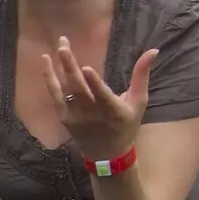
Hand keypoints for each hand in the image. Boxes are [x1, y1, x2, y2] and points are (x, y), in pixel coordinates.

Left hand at [42, 36, 156, 161]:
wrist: (106, 154)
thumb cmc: (126, 125)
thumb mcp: (139, 102)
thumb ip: (141, 75)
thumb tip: (152, 50)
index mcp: (113, 111)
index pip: (101, 96)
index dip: (93, 82)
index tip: (85, 68)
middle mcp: (91, 115)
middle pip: (78, 88)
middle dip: (70, 66)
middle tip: (64, 45)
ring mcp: (75, 117)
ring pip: (64, 90)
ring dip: (58, 68)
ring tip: (60, 47)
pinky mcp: (64, 117)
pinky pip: (55, 96)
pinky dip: (50, 79)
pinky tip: (46, 62)